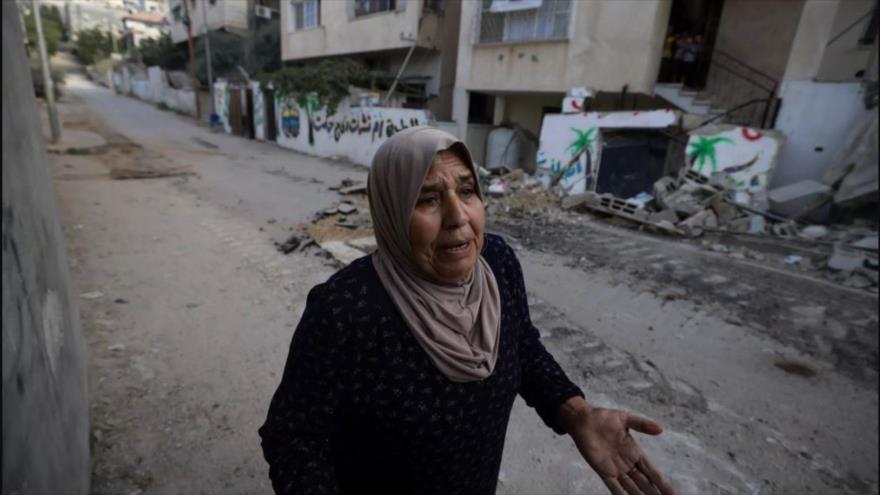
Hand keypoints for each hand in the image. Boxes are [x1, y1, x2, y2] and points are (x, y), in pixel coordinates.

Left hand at [559, 398, 675, 494]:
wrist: (583, 419)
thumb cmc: (603, 417)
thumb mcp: (625, 419)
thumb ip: (642, 424)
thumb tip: (660, 429)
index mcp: (635, 452)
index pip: (653, 471)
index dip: (663, 483)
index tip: (674, 494)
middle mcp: (627, 463)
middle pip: (645, 483)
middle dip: (654, 494)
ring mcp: (615, 468)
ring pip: (631, 488)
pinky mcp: (602, 470)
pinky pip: (613, 486)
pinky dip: (620, 494)